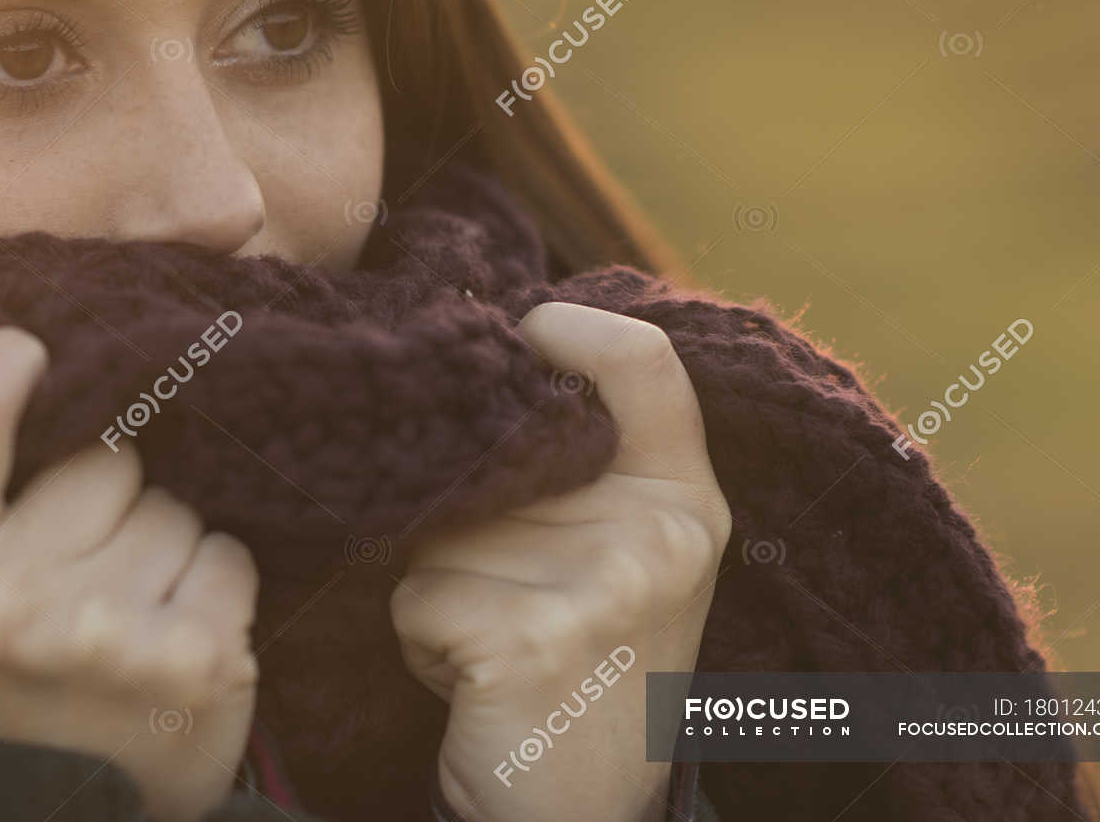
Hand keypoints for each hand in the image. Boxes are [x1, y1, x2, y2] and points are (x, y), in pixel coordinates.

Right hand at [0, 326, 260, 821]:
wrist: (40, 815)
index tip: (28, 351)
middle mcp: (11, 606)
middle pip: (107, 460)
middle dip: (110, 496)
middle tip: (84, 564)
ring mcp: (108, 635)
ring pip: (176, 510)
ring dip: (165, 547)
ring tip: (126, 614)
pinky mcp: (195, 661)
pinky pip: (228, 558)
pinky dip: (214, 589)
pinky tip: (174, 639)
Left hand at [390, 303, 730, 821]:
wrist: (575, 817)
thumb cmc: (580, 675)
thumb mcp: (614, 560)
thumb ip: (578, 471)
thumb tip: (475, 364)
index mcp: (683, 502)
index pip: (644, 359)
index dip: (567, 327)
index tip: (519, 339)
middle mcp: (658, 535)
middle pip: (494, 449)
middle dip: (465, 515)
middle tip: (509, 595)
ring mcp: (601, 586)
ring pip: (440, 527)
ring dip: (435, 584)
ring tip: (492, 646)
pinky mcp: (530, 640)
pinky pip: (416, 594)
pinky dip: (419, 639)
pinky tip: (473, 683)